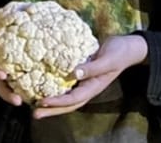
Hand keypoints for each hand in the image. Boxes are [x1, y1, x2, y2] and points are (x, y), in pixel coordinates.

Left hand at [32, 34, 147, 118]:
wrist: (126, 46)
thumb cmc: (118, 53)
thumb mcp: (107, 59)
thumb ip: (93, 68)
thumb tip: (75, 73)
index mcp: (94, 87)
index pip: (73, 99)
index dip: (58, 102)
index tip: (43, 102)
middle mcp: (87, 87)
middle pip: (68, 104)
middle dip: (52, 110)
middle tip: (34, 113)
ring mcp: (85, 81)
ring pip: (67, 95)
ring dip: (53, 101)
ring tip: (36, 104)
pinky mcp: (82, 73)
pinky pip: (68, 83)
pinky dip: (57, 86)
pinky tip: (46, 84)